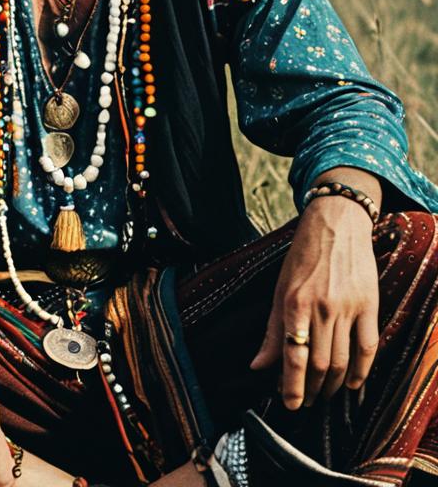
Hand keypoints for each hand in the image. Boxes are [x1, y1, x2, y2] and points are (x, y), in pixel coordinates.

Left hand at [250, 195, 379, 409]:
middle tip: (305, 401)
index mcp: (295, 303)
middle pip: (320, 363)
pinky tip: (353, 383)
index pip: (294, 356)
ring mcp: (348, 308)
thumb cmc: (303, 256)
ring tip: (324, 394)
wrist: (336, 224)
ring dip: (333, 385)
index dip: (292, 385)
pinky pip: (368, 347)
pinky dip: (362, 371)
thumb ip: (271, 330)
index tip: (290, 403)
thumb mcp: (280, 288)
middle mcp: (322, 308)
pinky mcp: (369, 305)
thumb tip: (257, 365)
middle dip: (312, 389)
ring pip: (343, 360)